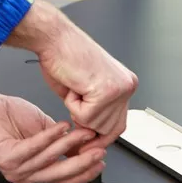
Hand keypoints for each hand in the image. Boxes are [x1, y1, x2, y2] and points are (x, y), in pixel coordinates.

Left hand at [0, 80, 104, 182]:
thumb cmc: (8, 117)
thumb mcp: (45, 131)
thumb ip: (64, 144)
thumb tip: (87, 149)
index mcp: (35, 172)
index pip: (65, 181)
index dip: (85, 171)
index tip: (100, 159)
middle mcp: (24, 175)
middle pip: (60, 176)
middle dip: (83, 161)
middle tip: (97, 148)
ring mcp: (14, 169)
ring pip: (49, 161)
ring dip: (69, 144)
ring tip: (81, 130)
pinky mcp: (6, 158)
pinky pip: (33, 148)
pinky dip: (50, 137)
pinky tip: (61, 126)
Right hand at [6, 0, 137, 146]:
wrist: (54, 38)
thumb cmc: (64, 57)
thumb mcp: (86, 90)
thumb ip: (96, 111)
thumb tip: (95, 138)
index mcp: (125, 84)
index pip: (119, 124)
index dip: (100, 135)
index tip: (87, 144)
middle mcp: (127, 86)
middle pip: (109, 129)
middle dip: (87, 121)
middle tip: (75, 97)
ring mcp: (120, 89)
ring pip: (96, 125)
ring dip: (77, 110)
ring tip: (75, 86)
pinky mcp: (106, 91)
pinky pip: (84, 116)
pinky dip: (72, 104)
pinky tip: (73, 84)